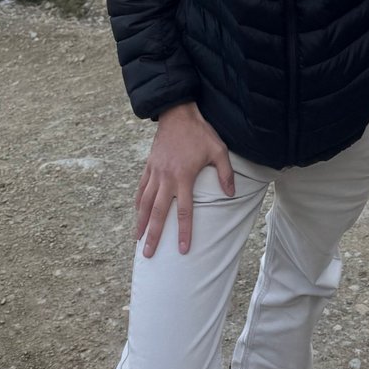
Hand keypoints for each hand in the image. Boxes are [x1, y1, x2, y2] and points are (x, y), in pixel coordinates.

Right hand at [135, 102, 233, 257]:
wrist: (178, 112)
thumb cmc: (200, 132)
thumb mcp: (218, 150)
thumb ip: (225, 173)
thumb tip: (231, 194)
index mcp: (184, 177)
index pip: (184, 211)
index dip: (184, 232)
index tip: (183, 250)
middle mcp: (167, 178)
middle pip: (158, 213)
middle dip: (154, 235)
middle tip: (148, 255)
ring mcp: (155, 172)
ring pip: (146, 203)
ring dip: (141, 222)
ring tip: (137, 240)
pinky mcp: (149, 165)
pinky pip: (142, 187)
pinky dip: (138, 202)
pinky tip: (136, 213)